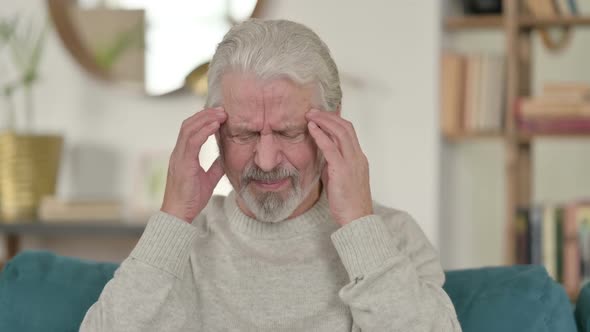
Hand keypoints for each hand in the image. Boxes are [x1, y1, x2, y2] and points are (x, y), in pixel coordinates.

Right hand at [161, 107, 226, 221]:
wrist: (179, 215)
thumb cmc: (191, 199)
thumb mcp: (208, 179)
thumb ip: (215, 166)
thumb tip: (226, 157)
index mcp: (183, 155)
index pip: (190, 130)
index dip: (203, 119)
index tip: (219, 114)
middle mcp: (178, 153)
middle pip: (188, 124)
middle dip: (205, 114)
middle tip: (222, 109)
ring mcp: (179, 157)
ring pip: (189, 129)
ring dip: (206, 119)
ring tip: (221, 113)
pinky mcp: (183, 164)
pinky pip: (192, 142)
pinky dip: (203, 131)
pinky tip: (215, 126)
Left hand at [305, 109, 372, 225]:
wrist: (356, 219)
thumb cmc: (348, 202)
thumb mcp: (339, 178)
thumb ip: (332, 165)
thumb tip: (322, 155)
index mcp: (358, 158)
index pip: (349, 132)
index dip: (335, 121)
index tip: (321, 116)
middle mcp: (357, 157)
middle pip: (345, 127)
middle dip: (328, 116)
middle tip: (312, 111)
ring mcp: (352, 162)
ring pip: (340, 133)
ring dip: (324, 121)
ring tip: (310, 115)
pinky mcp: (342, 170)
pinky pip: (331, 148)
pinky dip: (321, 135)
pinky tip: (312, 129)